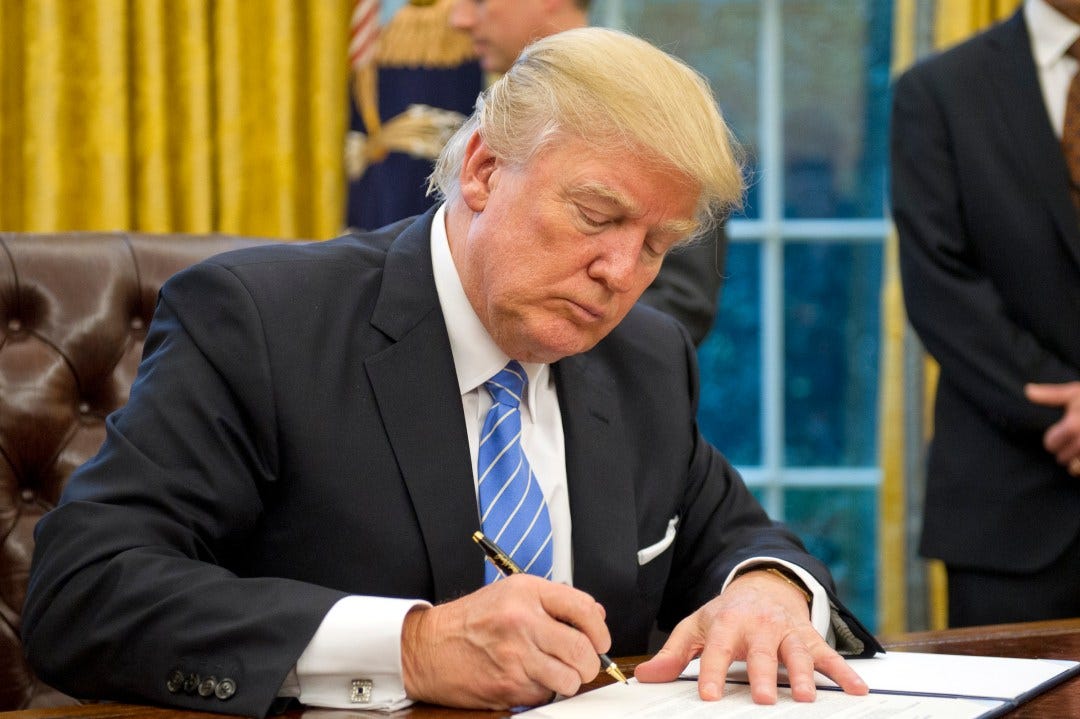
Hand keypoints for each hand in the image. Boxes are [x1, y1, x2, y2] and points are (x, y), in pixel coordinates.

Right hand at [400, 574, 609, 708]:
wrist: (427, 648)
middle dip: (590, 662)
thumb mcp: (511, 593)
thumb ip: (554, 601)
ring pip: (570, 679)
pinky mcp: (509, 686)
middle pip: (583, 649)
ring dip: (569, 680)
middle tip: (583, 663)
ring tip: (555, 672)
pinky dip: (543, 691)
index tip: (600, 639)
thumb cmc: (469, 621)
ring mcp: (516, 656)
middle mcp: (523, 621)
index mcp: (526, 593)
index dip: (599, 629)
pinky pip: (546, 695)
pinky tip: (527, 678)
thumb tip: (595, 615)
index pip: (584, 608)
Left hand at [634, 569, 867, 703]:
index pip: (717, 650)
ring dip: (803, 675)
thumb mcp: (696, 627)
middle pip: (761, 653)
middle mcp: (759, 626)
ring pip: (796, 653)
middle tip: (763, 698)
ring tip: (805, 697)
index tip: (709, 696)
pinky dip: (845, 672)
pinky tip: (857, 689)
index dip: (712, 673)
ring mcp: (787, 632)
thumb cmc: (727, 614)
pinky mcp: (809, 637)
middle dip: (762, 675)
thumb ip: (673, 653)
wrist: (763, 585)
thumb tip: (645, 677)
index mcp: (727, 624)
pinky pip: (829, 655)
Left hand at [1025, 382, 1079, 475]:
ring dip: (1074, 462)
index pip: (1051, 443)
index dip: (1052, 440)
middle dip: (1063, 452)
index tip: (1056, 436)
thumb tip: (1028, 391)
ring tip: (1078, 450)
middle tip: (1070, 443)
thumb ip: (1052, 395)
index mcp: (1074, 425)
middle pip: (1062, 458)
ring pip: (1075, 468)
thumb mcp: (1076, 393)